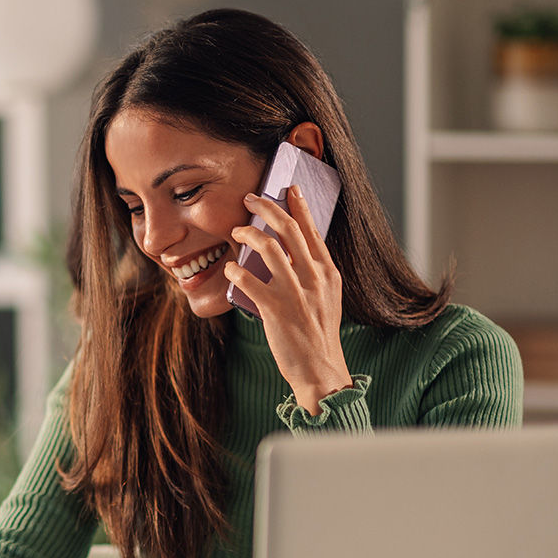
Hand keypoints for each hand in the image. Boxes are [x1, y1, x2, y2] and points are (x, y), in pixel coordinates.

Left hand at [223, 185, 352, 414]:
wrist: (320, 369)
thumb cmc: (318, 333)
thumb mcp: (327, 297)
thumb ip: (313, 273)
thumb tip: (292, 251)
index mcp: (328, 273)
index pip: (312, 230)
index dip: (298, 205)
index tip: (286, 188)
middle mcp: (314, 278)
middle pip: (289, 229)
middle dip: (266, 208)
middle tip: (250, 199)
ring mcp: (295, 293)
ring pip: (268, 247)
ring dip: (247, 234)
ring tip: (235, 232)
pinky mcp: (276, 310)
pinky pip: (248, 280)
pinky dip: (235, 270)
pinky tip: (230, 269)